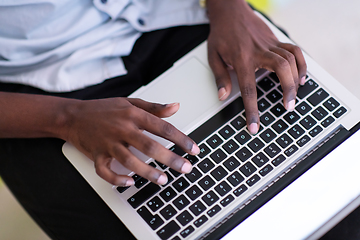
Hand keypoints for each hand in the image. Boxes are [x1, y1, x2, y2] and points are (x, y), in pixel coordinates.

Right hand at [65, 98, 199, 186]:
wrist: (73, 115)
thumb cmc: (103, 109)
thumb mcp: (130, 103)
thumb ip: (154, 107)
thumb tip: (176, 107)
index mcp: (132, 115)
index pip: (162, 127)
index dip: (181, 139)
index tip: (194, 150)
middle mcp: (122, 129)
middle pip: (149, 146)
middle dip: (170, 159)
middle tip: (186, 168)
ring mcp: (108, 143)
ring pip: (130, 161)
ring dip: (148, 173)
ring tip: (164, 180)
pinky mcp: (96, 155)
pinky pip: (106, 172)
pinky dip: (117, 179)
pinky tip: (130, 182)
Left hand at [206, 0, 306, 133]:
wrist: (230, 11)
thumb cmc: (221, 34)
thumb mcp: (213, 56)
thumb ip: (220, 77)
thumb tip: (223, 96)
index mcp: (241, 59)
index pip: (248, 89)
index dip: (252, 110)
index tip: (254, 126)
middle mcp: (258, 51)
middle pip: (281, 69)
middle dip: (288, 90)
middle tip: (288, 107)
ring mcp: (270, 44)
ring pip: (291, 59)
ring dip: (296, 79)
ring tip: (294, 97)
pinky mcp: (276, 40)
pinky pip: (294, 50)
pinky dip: (301, 64)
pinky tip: (301, 77)